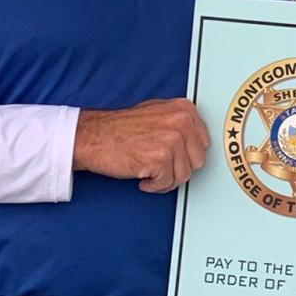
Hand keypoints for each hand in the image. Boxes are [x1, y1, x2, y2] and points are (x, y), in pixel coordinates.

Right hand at [73, 98, 209, 193]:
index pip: (204, 142)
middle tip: (161, 167)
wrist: (92, 136)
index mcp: (184, 110)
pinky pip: (167, 184)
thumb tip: (196, 140)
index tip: (176, 158)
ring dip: (166, 179)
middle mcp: (181, 122)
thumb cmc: (120, 127)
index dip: (188, 155)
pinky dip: (155, 186)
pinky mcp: (159, 159)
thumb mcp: (157, 112)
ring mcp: (171, 140)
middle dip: (179, 168)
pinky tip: (143, 177)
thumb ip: (180, 122)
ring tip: (150, 172)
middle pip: (197, 160)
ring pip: (184, 175)